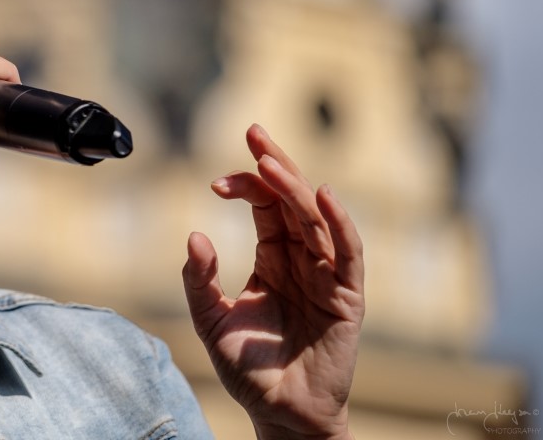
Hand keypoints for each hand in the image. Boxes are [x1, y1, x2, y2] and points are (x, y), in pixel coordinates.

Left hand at [182, 124, 364, 439]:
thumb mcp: (211, 320)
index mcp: (273, 258)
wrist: (280, 413)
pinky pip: (348, 253)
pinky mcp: (347, 297)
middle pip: (292, 199)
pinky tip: (325, 196)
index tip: (216, 180)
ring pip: (315, 218)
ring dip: (295, 187)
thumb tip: (194, 236)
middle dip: (274, 164)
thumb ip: (198, 280)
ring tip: (272, 162)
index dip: (245, 184)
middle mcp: (302, 259)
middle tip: (254, 132)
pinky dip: (340, 223)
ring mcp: (326, 275)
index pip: (264, 206)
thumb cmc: (248, 369)